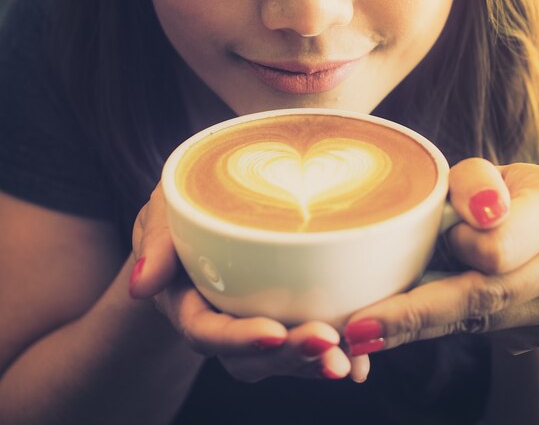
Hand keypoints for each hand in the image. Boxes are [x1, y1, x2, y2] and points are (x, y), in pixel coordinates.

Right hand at [129, 185, 358, 382]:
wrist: (201, 214)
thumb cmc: (180, 210)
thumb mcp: (162, 212)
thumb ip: (155, 243)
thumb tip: (143, 284)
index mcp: (187, 301)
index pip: (207, 331)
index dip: (239, 337)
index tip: (276, 331)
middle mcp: (220, 320)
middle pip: (250, 356)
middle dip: (288, 357)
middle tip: (329, 345)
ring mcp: (251, 321)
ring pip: (280, 358)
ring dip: (313, 362)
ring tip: (350, 360)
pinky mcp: (279, 313)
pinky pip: (302, 342)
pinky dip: (333, 351)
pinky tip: (362, 361)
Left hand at [343, 158, 538, 359]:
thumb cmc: (506, 190)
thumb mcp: (486, 172)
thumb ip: (472, 181)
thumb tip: (473, 212)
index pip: (497, 248)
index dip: (453, 254)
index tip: (408, 256)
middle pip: (483, 296)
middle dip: (415, 312)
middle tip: (359, 329)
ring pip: (479, 321)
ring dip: (426, 318)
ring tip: (377, 319)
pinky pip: (484, 331)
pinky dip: (445, 324)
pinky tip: (418, 315)